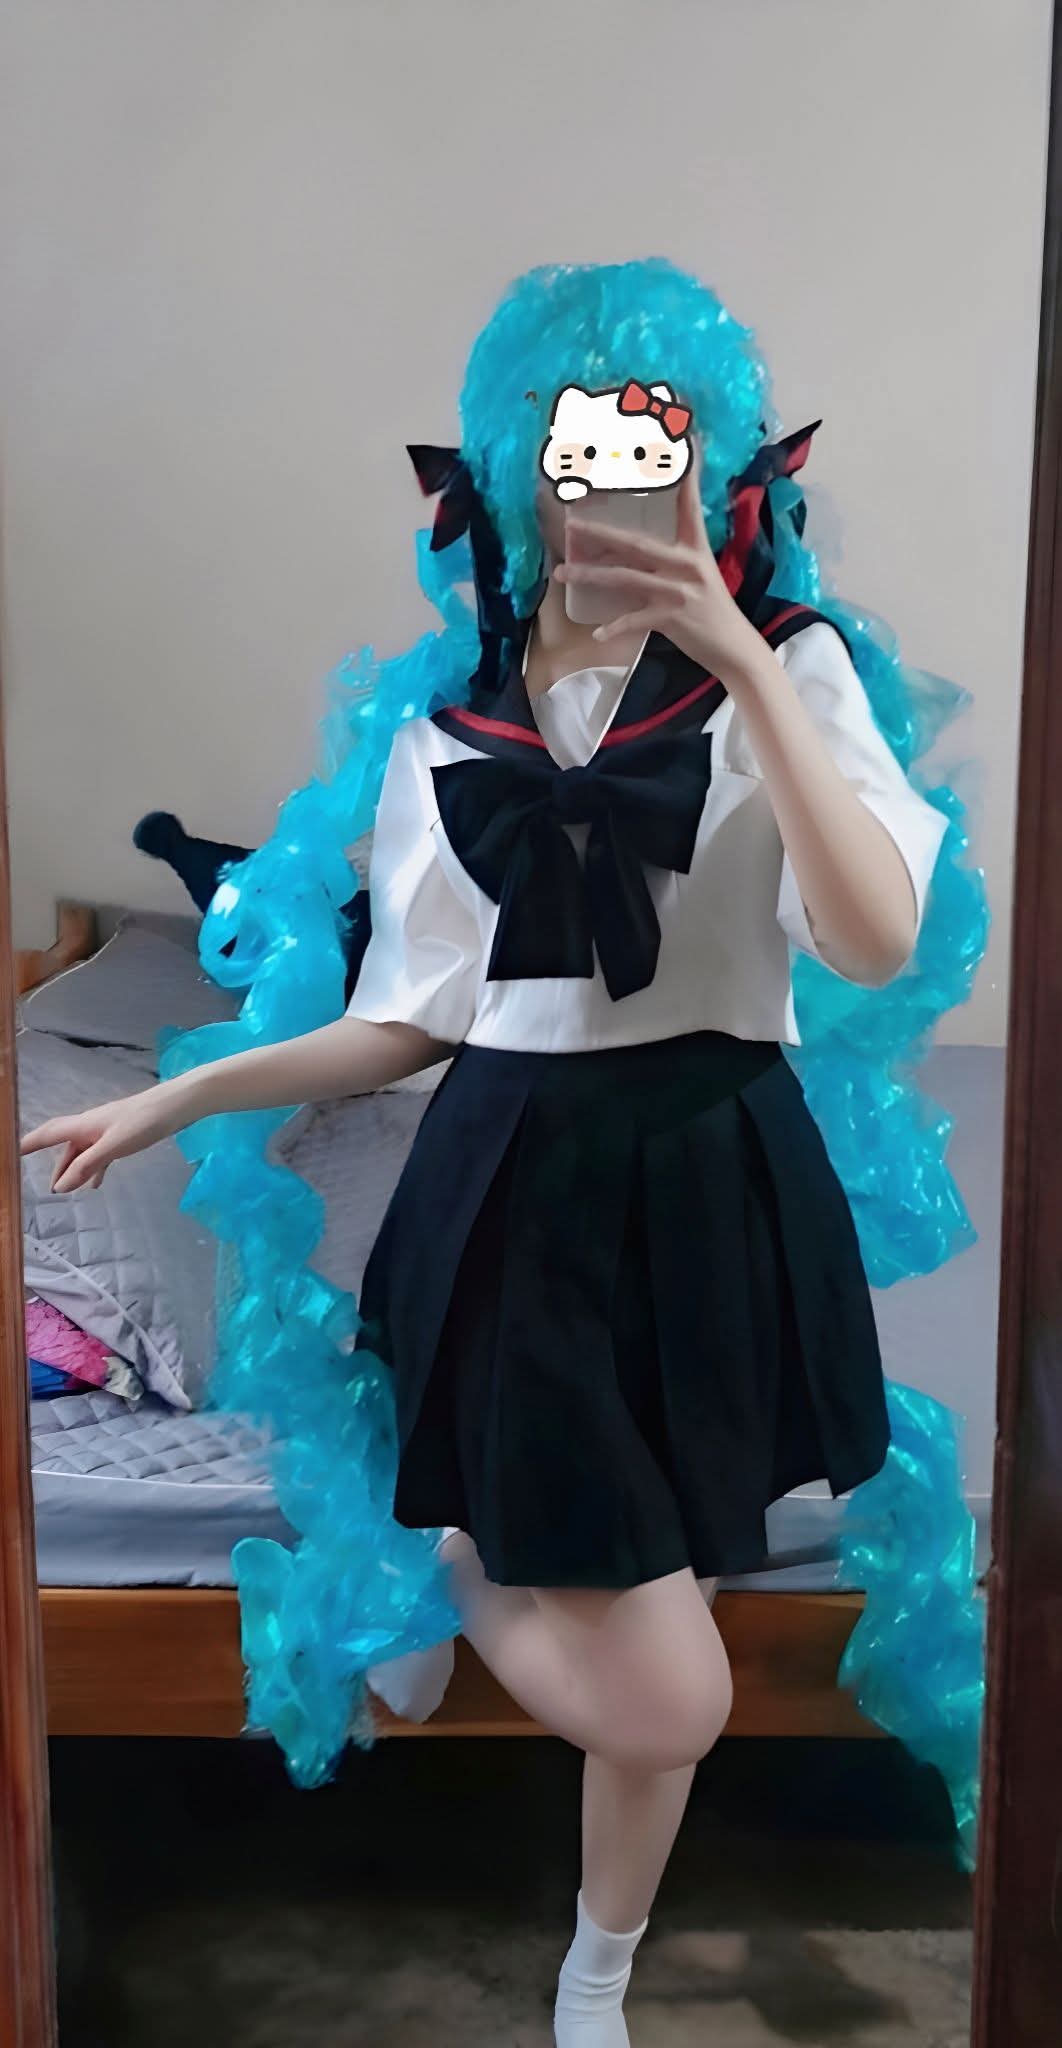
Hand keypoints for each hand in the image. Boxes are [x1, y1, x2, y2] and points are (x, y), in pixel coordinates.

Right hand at [20, 1084, 187, 1192]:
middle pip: (65, 1144)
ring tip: (67, 1189)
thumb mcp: (112, 1146)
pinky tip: (96, 1182)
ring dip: (74, 1168)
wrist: (175, 1107)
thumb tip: (61, 1186)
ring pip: (83, 1151)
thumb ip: (86, 1165)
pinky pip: (100, 1153)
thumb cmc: (142, 1123)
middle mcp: (91, 1125)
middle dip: (54, 1164)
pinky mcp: (123, 1135)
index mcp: (84, 1124)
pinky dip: (94, 1167)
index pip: (49, 1133)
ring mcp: (107, 1130)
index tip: (13, 1152)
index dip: (30, 1143)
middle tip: (47, 1186)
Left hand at [555, 451, 761, 682]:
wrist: (733, 647)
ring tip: (562, 573)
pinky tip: (596, 632)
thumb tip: (639, 546)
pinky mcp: (672, 619)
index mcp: (695, 548)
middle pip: (635, 543)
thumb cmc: (713, 609)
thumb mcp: (701, 573)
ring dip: (590, 576)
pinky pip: (635, 621)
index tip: (682, 441)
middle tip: (570, 525)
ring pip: (625, 579)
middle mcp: (686, 565)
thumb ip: (674, 557)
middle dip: (599, 534)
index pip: (687, 504)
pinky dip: (615, 627)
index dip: (684, 474)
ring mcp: (678, 592)